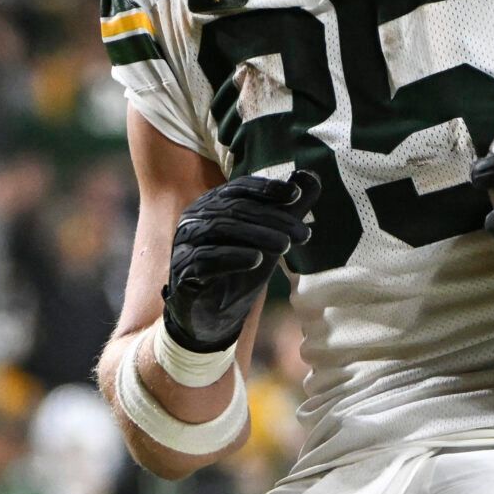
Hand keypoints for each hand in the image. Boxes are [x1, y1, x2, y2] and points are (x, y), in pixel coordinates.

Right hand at [163, 171, 319, 351]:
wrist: (213, 316)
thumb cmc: (240, 270)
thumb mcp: (269, 238)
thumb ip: (288, 209)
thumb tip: (312, 177)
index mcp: (212, 204)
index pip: (239, 188)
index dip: (267, 189)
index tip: (295, 195)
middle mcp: (195, 218)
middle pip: (235, 209)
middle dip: (273, 219)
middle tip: (302, 233)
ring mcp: (185, 243)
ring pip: (220, 229)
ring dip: (257, 235)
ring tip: (285, 246)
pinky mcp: (182, 270)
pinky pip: (205, 259)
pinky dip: (232, 257)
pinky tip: (256, 260)